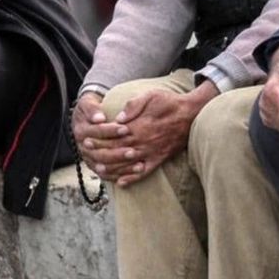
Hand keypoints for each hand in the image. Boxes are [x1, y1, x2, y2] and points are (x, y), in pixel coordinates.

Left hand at [75, 83, 215, 184]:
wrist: (192, 114)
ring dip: (111, 169)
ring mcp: (150, 153)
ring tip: (98, 170)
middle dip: (100, 153)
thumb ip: (133, 105)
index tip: (87, 139)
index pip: (114, 135)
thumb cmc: (170, 103)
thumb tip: (119, 118)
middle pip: (116, 151)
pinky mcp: (159, 159)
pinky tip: (121, 183)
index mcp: (138, 127)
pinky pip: (144, 172)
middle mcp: (142, 142)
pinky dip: (132, 179)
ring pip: (127, 165)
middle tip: (87, 155)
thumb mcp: (151, 95)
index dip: (99, 138)